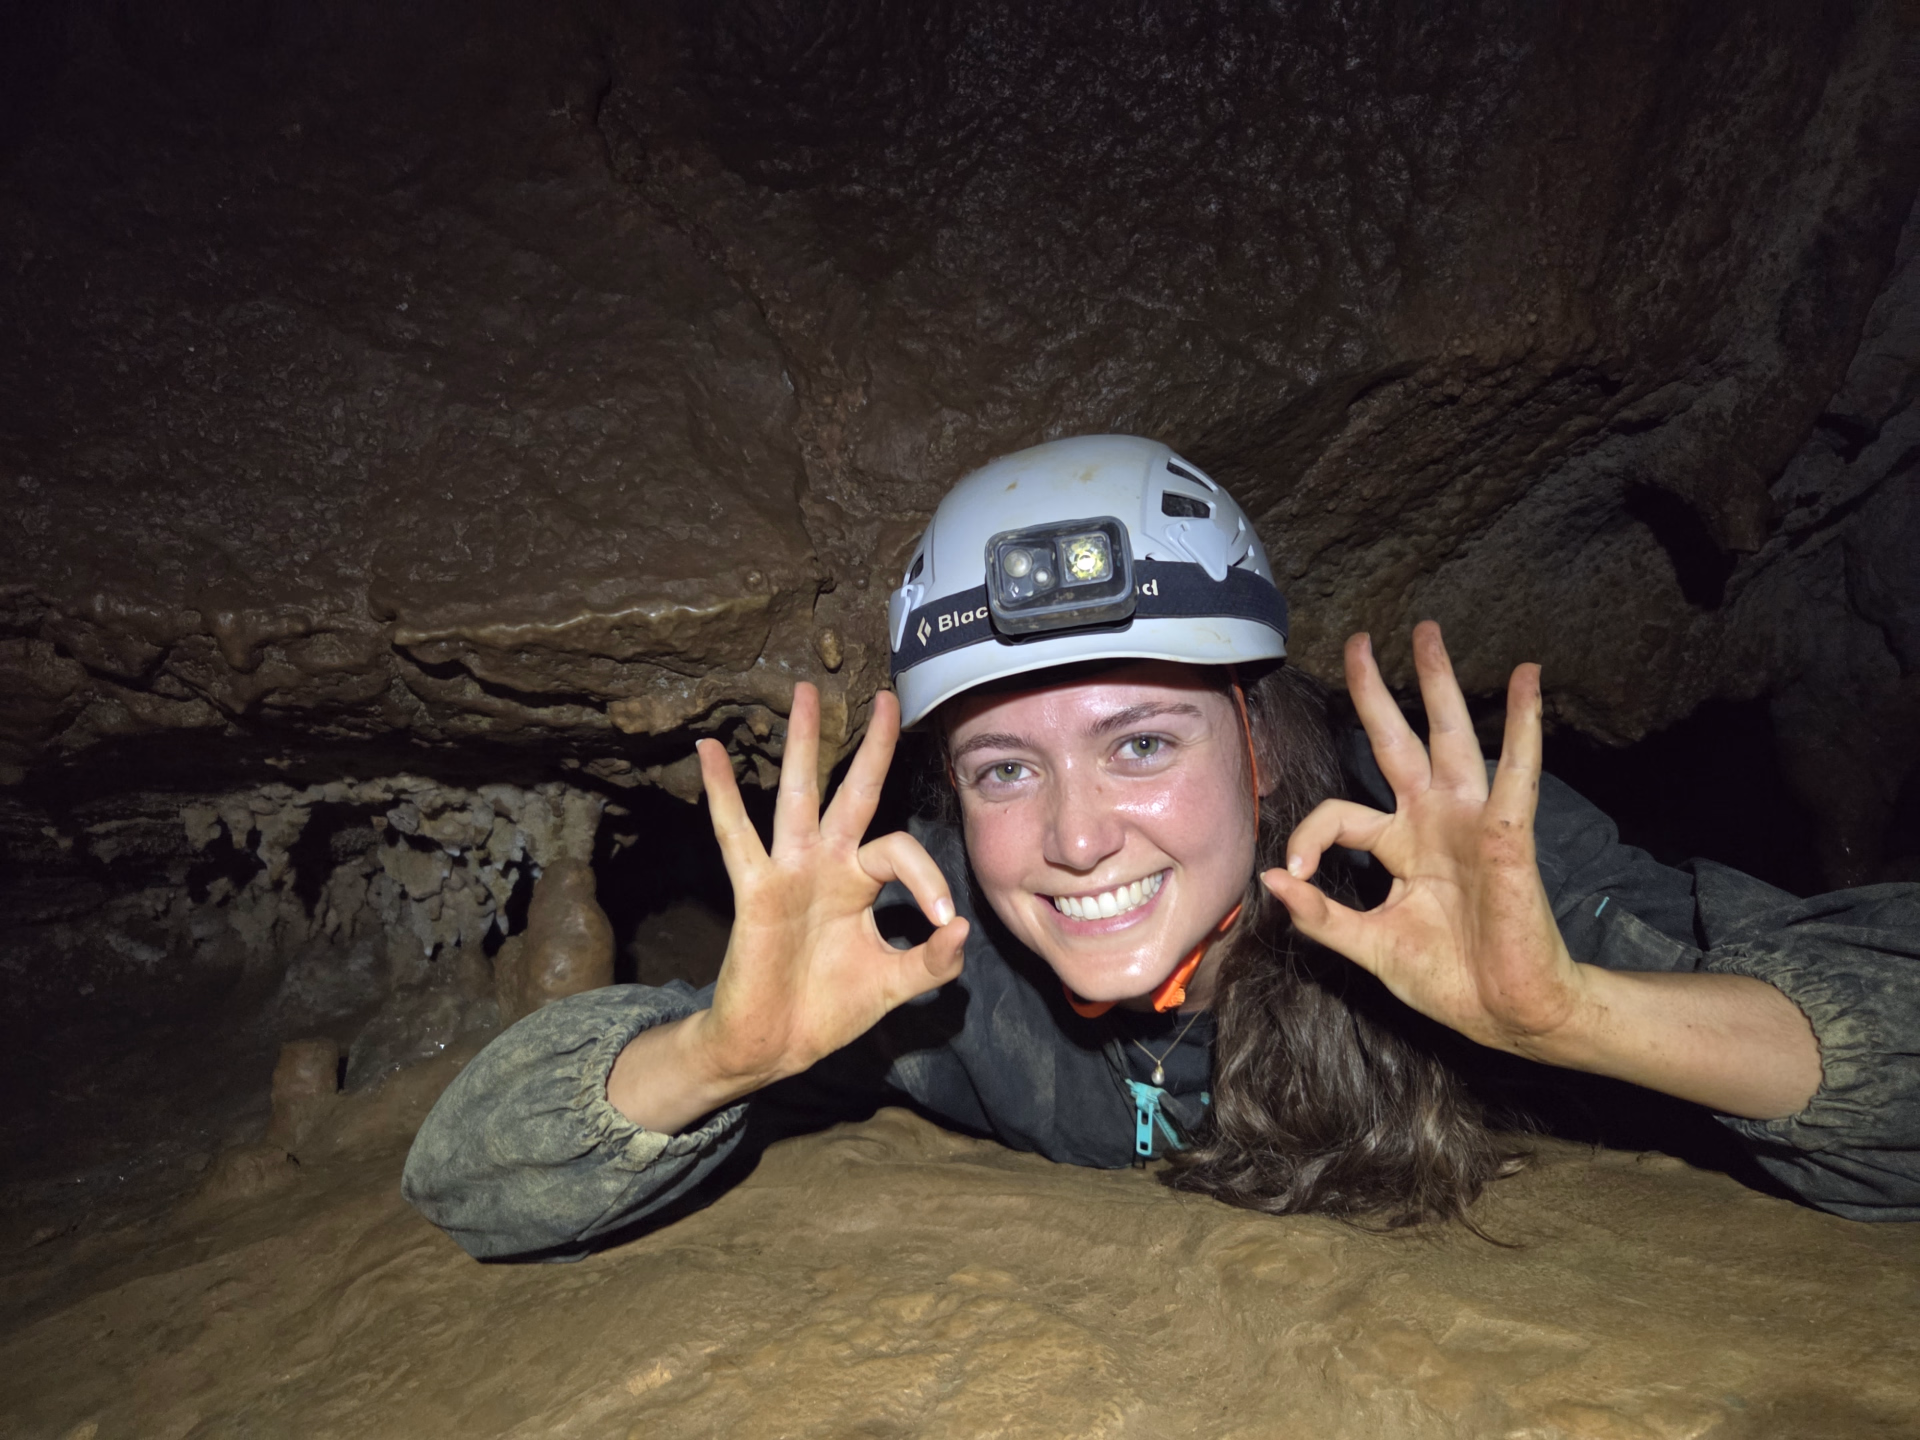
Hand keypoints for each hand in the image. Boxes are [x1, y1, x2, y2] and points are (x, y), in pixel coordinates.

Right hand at [609, 683, 968, 1130]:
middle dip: (870, 745)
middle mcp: (826, 864)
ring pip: (798, 794)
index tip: (944, 924)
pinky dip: (721, 792)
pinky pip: (736, 835)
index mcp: (860, 881)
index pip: (900, 849)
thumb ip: (932, 961)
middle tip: (884, 696)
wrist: (777, 1046)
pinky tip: (710, 751)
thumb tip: (964, 930)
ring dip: (802, 743)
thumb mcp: (894, 984)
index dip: (929, 879)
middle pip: (853, 790)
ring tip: (803, 691)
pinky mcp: (755, 890)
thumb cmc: (830, 1009)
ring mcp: (789, 871)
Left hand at [1261, 622, 1583, 1057]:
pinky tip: (1528, 680)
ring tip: (1428, 632)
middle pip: (1395, 740)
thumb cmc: (1447, 980)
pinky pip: (1516, 771)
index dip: (1310, 837)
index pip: (1340, 812)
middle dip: (1375, 690)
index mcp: (1397, 846)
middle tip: (1360, 641)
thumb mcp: (1369, 947)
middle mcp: (1430, 821)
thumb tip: (1272, 880)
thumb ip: (1321, 917)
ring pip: (1449, 737)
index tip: (1297, 877)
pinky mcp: (1506, 834)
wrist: (1507, 1013)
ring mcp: (1468, 822)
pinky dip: (1522, 725)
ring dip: (1438, 683)